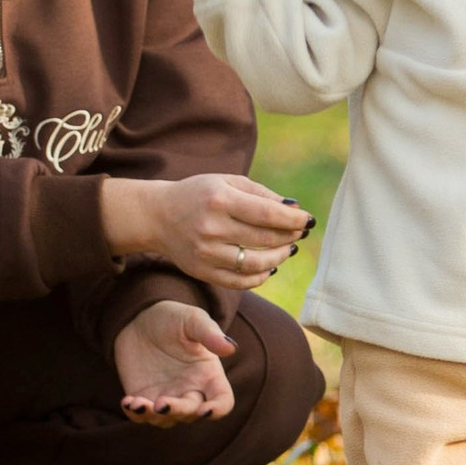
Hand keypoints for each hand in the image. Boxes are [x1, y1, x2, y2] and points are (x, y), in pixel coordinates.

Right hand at [101, 171, 311, 290]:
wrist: (157, 216)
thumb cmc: (199, 194)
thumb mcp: (227, 182)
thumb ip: (261, 193)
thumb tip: (294, 209)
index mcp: (220, 200)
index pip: (268, 214)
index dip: (294, 219)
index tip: (308, 220)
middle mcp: (212, 228)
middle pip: (265, 239)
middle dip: (290, 236)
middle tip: (300, 233)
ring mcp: (206, 253)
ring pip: (256, 264)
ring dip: (280, 257)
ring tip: (288, 249)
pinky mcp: (202, 271)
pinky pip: (240, 282)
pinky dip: (261, 276)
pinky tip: (269, 266)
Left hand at [116, 299, 236, 421]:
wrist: (139, 318)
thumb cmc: (173, 318)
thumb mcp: (192, 319)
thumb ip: (209, 333)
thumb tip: (231, 348)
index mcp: (209, 375)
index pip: (222, 400)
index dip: (218, 409)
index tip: (206, 411)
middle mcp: (191, 391)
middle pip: (191, 413)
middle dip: (178, 411)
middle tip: (162, 403)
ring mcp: (167, 397)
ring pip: (166, 420)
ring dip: (154, 416)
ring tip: (138, 403)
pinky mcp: (144, 398)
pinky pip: (141, 416)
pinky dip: (135, 414)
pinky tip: (128, 402)